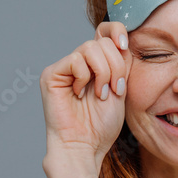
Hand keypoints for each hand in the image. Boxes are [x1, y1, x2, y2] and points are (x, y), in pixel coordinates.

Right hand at [40, 22, 131, 167]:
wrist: (85, 146)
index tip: (126, 46)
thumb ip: (121, 64)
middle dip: (116, 66)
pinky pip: (75, 60)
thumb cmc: (102, 125)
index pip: (105, 32)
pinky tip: (80, 94)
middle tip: (114, 90)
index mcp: (97, 64)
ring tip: (100, 95)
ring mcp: (65, 68)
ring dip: (103, 73)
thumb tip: (122, 40)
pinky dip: (85, 78)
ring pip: (90, 48)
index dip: (116, 31)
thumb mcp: (120, 89)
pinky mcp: (51, 74)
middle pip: (102, 41)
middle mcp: (80, 62)